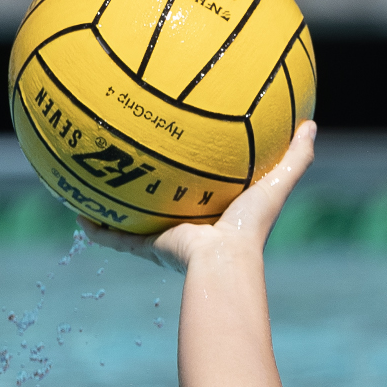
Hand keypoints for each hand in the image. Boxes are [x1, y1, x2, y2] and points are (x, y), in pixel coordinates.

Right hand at [81, 120, 317, 272]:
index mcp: (214, 211)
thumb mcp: (276, 185)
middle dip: (146, 180)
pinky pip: (113, 236)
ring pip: (131, 217)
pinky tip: (74, 207)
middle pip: (161, 198)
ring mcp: (163, 237)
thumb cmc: (251, 227)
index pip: (200, 185)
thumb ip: (296, 157)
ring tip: (91, 177)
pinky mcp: (146, 247)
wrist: (224, 263)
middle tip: (130, 152)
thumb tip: (312, 123)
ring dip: (111, 202)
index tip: (181, 145)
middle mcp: (186, 224)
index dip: (190, 167)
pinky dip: (95, 226)